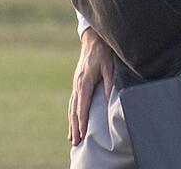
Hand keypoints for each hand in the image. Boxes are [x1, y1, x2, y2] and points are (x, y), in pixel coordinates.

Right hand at [68, 28, 114, 144]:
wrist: (93, 39)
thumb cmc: (102, 52)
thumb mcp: (109, 65)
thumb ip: (108, 81)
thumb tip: (109, 98)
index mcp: (85, 81)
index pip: (83, 105)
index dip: (83, 120)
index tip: (83, 133)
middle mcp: (78, 84)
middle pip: (75, 109)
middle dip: (75, 126)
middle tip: (76, 142)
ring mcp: (75, 84)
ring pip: (72, 107)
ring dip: (72, 123)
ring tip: (72, 138)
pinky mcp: (77, 83)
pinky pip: (72, 102)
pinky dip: (71, 114)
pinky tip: (72, 122)